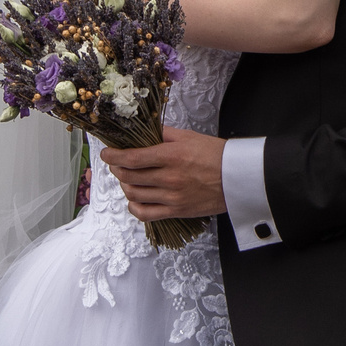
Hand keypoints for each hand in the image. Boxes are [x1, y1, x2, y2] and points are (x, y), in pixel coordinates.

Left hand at [100, 126, 227, 222]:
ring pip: (134, 194)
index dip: (113, 156)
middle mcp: (169, 177)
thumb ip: (163, 134)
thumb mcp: (189, 136)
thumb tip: (143, 131)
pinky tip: (134, 199)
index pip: (131, 158)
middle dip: (116, 169)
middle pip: (128, 176)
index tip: (106, 154)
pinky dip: (134, 206)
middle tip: (116, 164)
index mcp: (171, 156)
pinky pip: (145, 214)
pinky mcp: (176, 211)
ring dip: (124, 185)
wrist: (238, 178)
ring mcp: (172, 197)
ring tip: (127, 179)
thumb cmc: (217, 155)